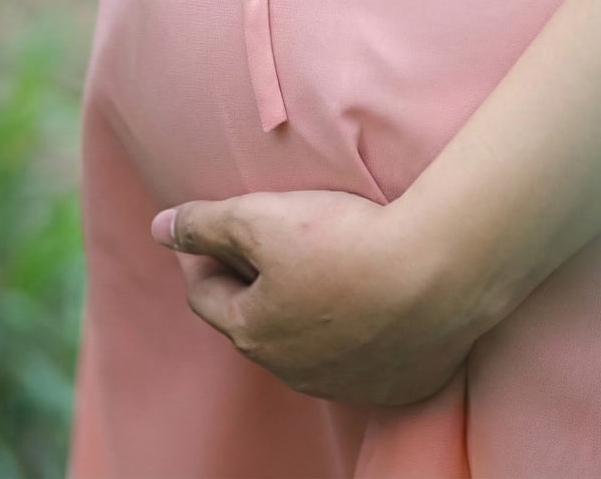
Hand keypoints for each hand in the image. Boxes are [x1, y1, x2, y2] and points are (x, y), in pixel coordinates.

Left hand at [151, 189, 486, 405]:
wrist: (441, 272)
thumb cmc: (344, 241)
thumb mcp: (262, 217)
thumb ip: (205, 223)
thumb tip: (160, 227)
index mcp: (254, 332)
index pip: (207, 295)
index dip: (202, 257)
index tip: (210, 231)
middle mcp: (294, 370)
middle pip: (257, 322)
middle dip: (253, 284)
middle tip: (267, 240)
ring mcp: (347, 383)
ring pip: (309, 344)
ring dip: (306, 310)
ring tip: (324, 266)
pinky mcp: (396, 383)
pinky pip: (363, 357)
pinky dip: (357, 329)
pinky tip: (372, 296)